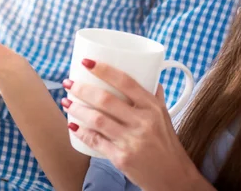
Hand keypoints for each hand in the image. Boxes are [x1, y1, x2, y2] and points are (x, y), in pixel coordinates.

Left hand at [62, 60, 210, 190]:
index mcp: (152, 107)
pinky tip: (72, 125)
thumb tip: (149, 74)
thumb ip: (154, 96)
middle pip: (105, 100)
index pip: (126, 81)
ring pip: (96, 119)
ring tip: (66, 102)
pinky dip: (81, 132)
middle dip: (81, 89)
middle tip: (68, 83)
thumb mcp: (165, 116)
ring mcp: (131, 141)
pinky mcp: (122, 158)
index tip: (87, 62)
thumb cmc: (167, 144)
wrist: (174, 177)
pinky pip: (96, 141)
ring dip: (76, 109)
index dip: (104, 69)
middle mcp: (143, 122)